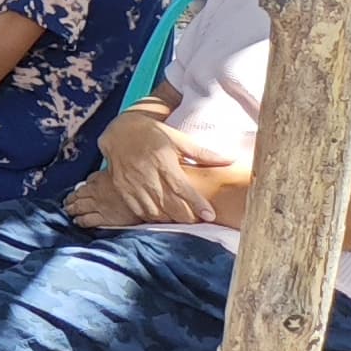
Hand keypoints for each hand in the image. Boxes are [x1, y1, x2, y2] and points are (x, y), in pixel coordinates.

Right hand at [80, 117, 212, 228]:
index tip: (210, 215)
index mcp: (162, 160)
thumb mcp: (178, 139)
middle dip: (187, 216)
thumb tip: (230, 159)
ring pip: (155, 211)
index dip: (197, 204)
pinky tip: (163, 215)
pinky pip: (140, 211)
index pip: (181, 188)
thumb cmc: (153, 134)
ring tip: (182, 218)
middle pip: (169, 204)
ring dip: (171, 218)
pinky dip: (153, 216)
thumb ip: (202, 153)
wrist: (119, 131)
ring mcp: (132, 183)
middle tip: (199, 219)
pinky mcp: (122, 189)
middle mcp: (145, 173)